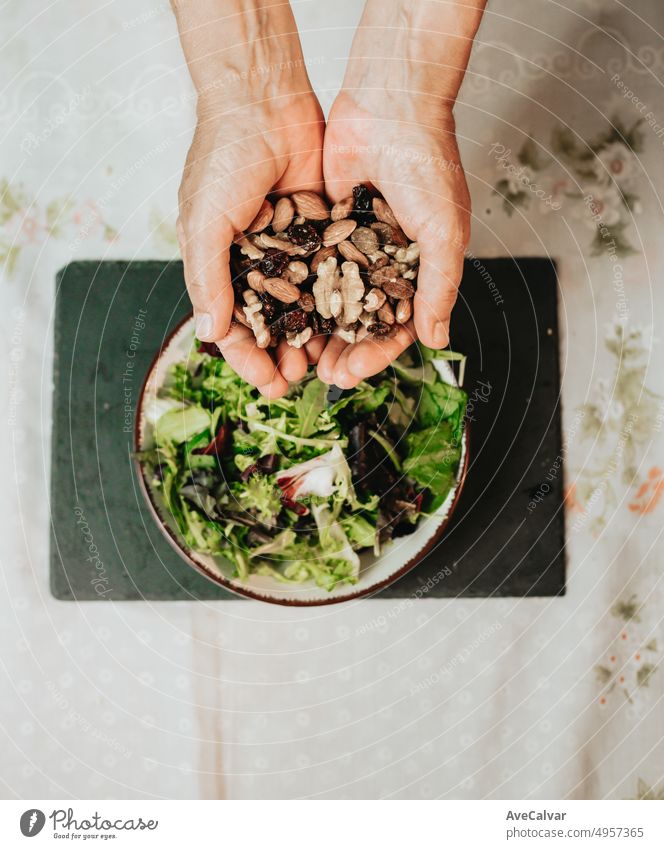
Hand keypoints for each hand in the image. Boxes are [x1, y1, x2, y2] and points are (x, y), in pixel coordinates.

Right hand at [174, 1, 325, 397]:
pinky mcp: (320, 232)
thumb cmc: (221, 159)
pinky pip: (329, 275)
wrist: (263, 102)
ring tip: (326, 363)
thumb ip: (208, 278)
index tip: (269, 385)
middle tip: (299, 381)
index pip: (232, 326)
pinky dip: (337, 301)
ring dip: (311, 337)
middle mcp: (254, 263)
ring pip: (303, 307)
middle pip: (270, 324)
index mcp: (219, 265)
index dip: (249, 359)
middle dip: (283, 356)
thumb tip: (209, 332)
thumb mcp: (205, 221)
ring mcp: (289, 250)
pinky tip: (350, 325)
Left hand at [315, 0, 483, 388]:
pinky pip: (309, 267)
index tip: (354, 371)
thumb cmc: (428, 164)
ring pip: (332, 301)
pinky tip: (282, 314)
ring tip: (300, 356)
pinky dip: (299, 292)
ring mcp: (352, 247)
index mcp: (418, 270)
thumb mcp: (444, 232)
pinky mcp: (323, 227)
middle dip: (344, 351)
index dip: (377, 354)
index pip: (397, 327)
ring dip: (319, 331)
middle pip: (361, 322)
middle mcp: (384, 264)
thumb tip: (435, 341)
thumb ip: (439, 287)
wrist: (390, 105)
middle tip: (323, 375)